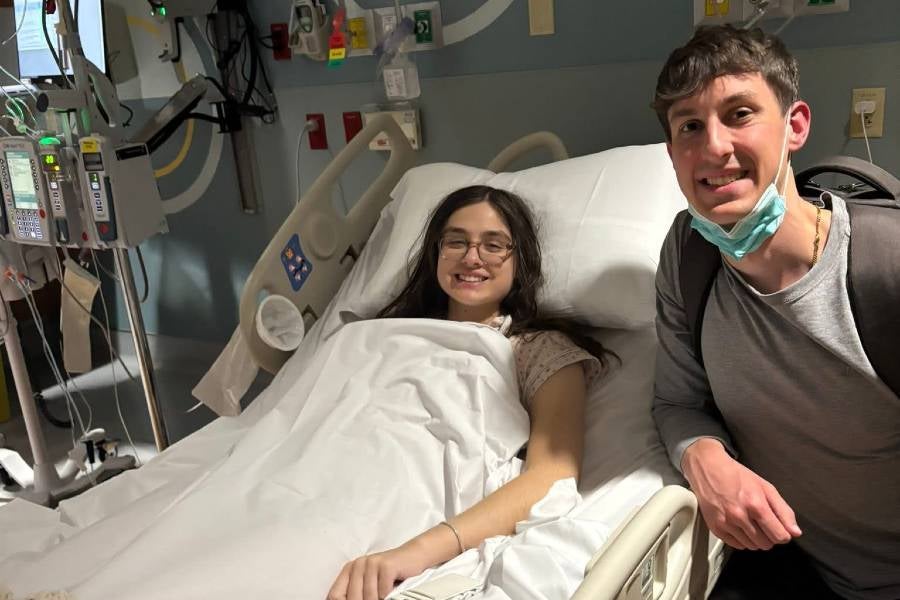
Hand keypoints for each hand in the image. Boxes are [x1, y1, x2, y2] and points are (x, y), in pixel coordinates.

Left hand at [327, 543, 430, 599]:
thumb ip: (357, 594)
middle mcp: (358, 565)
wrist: (413, 556)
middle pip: (353, 598)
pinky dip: (389, 596)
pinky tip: (392, 591)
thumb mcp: (370, 584)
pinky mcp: (386, 565)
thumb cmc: (391, 574)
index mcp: (350, 570)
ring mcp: (371, 563)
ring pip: (369, 597)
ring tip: (385, 597)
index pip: (334, 596)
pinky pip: (383, 592)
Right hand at [682, 438, 801, 549]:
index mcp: (756, 505)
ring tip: (749, 522)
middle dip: (768, 536)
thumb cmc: (736, 475)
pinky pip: (736, 545)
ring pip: (751, 546)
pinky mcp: (715, 528)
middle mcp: (740, 516)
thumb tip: (794, 532)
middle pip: (766, 544)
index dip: (783, 534)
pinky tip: (739, 525)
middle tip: (763, 523)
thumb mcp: (765, 487)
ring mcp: (726, 523)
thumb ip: (783, 510)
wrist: (708, 468)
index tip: (779, 528)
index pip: (779, 536)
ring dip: (754, 538)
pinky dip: (741, 539)